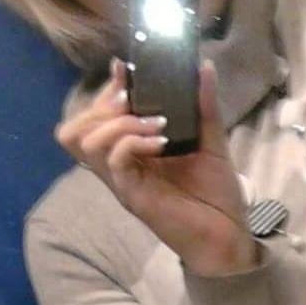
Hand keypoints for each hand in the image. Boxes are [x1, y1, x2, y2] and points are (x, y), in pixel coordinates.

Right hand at [54, 58, 258, 277]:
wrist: (230, 238)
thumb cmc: (218, 196)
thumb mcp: (212, 143)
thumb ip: (204, 107)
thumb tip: (204, 67)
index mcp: (132, 151)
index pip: (95, 116)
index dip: (104, 89)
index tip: (124, 68)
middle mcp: (120, 166)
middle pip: (75, 129)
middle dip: (101, 104)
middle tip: (134, 98)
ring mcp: (124, 182)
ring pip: (84, 142)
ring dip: (116, 123)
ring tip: (153, 122)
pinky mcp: (134, 196)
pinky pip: (114, 161)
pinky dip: (132, 142)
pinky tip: (160, 141)